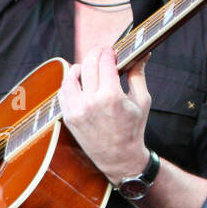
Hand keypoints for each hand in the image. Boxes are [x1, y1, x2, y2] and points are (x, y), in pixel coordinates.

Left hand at [57, 46, 151, 182]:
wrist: (119, 157)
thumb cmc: (133, 129)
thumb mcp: (142, 101)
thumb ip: (138, 74)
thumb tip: (143, 54)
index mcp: (111, 96)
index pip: (104, 62)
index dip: (107, 52)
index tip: (111, 49)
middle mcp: (91, 102)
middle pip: (87, 65)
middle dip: (94, 54)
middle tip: (100, 52)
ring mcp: (76, 110)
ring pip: (70, 77)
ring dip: (79, 67)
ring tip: (87, 66)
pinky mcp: (68, 117)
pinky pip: (63, 92)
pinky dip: (69, 83)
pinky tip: (77, 80)